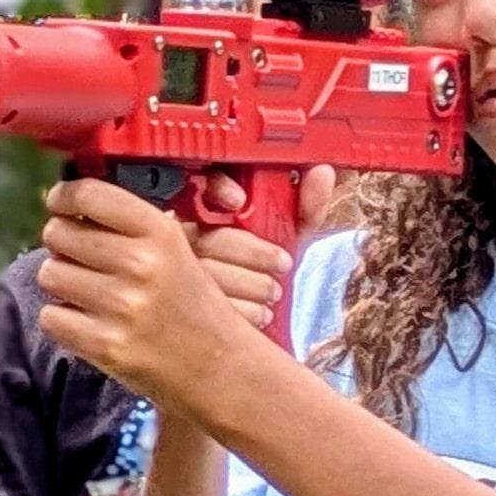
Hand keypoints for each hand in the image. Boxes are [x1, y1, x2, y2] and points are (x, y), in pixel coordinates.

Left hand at [36, 177, 270, 399]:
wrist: (218, 368)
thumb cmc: (192, 305)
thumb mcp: (178, 251)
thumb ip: (131, 227)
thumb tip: (72, 204)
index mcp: (160, 233)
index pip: (89, 195)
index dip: (65, 197)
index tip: (60, 203)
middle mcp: (140, 264)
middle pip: (60, 234)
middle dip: (62, 242)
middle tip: (77, 255)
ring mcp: (121, 306)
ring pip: (51, 273)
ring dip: (61, 281)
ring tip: (85, 290)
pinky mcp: (105, 345)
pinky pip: (51, 317)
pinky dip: (61, 319)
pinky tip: (85, 320)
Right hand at [184, 159, 333, 336]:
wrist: (253, 321)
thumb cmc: (263, 268)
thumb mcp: (287, 236)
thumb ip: (304, 207)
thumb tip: (323, 174)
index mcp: (206, 208)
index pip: (200, 188)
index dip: (217, 189)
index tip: (238, 200)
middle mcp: (182, 237)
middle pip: (205, 238)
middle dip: (250, 252)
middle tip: (283, 263)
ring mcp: (173, 272)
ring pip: (205, 275)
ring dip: (249, 285)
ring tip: (273, 292)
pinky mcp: (179, 306)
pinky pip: (205, 309)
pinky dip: (240, 312)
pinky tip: (260, 315)